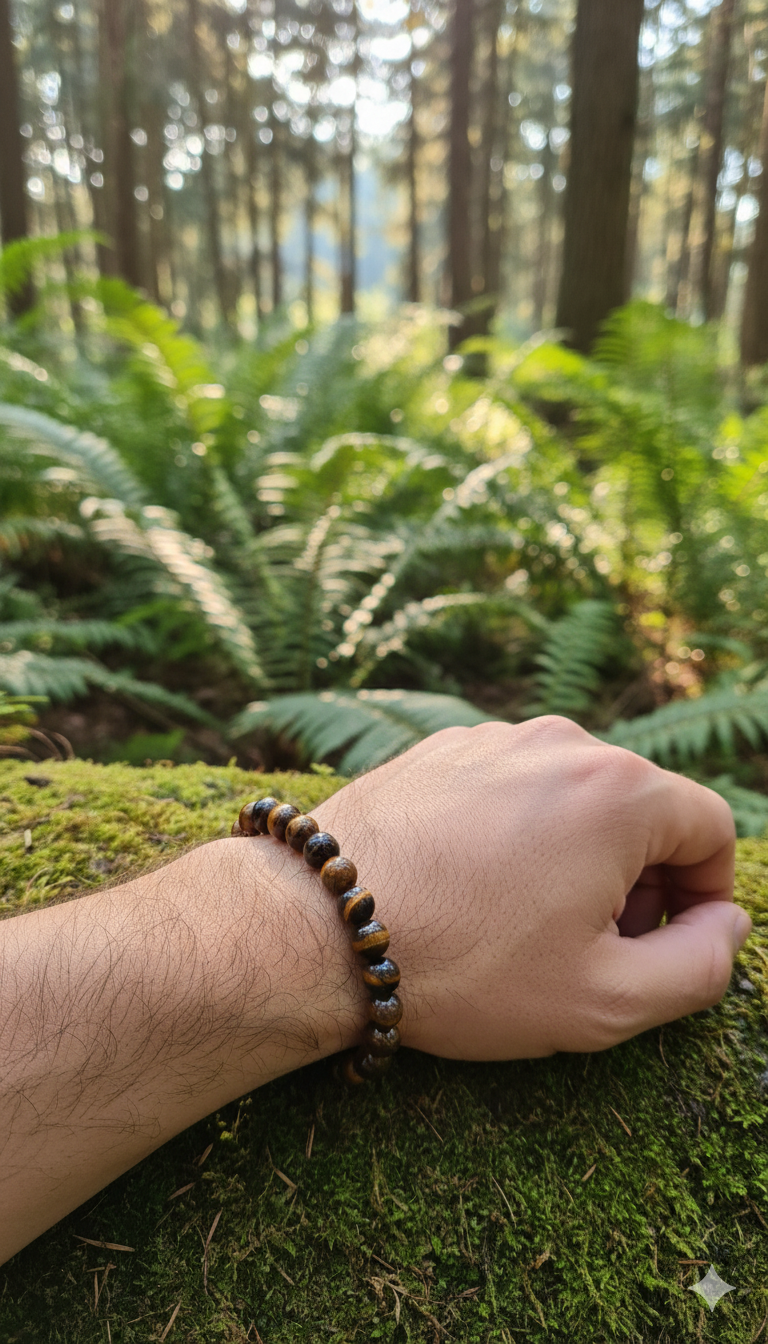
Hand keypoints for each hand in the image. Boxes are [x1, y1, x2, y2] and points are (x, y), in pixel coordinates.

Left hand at [312, 717, 750, 1059]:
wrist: (320, 925)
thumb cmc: (464, 966)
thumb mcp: (605, 1000)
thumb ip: (699, 966)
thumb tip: (725, 924)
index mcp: (619, 792)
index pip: (710, 828)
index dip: (702, 896)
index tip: (661, 943)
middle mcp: (561, 743)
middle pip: (642, 805)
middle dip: (640, 876)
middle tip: (594, 944)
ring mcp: (494, 739)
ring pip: (573, 795)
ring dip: (576, 853)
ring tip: (526, 919)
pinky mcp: (440, 749)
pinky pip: (511, 787)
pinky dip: (516, 832)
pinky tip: (472, 887)